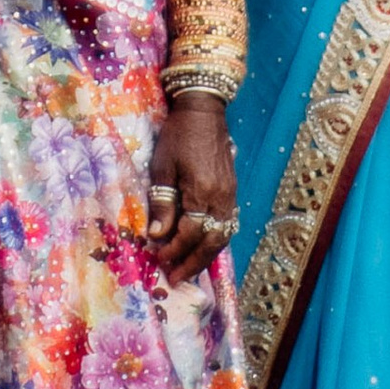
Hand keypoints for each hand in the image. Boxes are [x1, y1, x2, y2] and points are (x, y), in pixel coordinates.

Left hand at [147, 93, 236, 282]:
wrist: (204, 109)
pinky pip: (227, 224)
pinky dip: (215, 241)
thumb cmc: (179, 135)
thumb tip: (157, 235)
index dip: (175, 250)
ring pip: (223, 236)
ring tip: (188, 269)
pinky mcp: (232, 190)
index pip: (190, 233)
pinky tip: (202, 246)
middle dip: (193, 263)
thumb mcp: (163, 166)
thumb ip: (162, 202)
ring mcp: (230, 194)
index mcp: (202, 191)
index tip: (159, 260)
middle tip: (176, 279)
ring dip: (205, 256)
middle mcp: (222, 197)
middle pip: (212, 241)